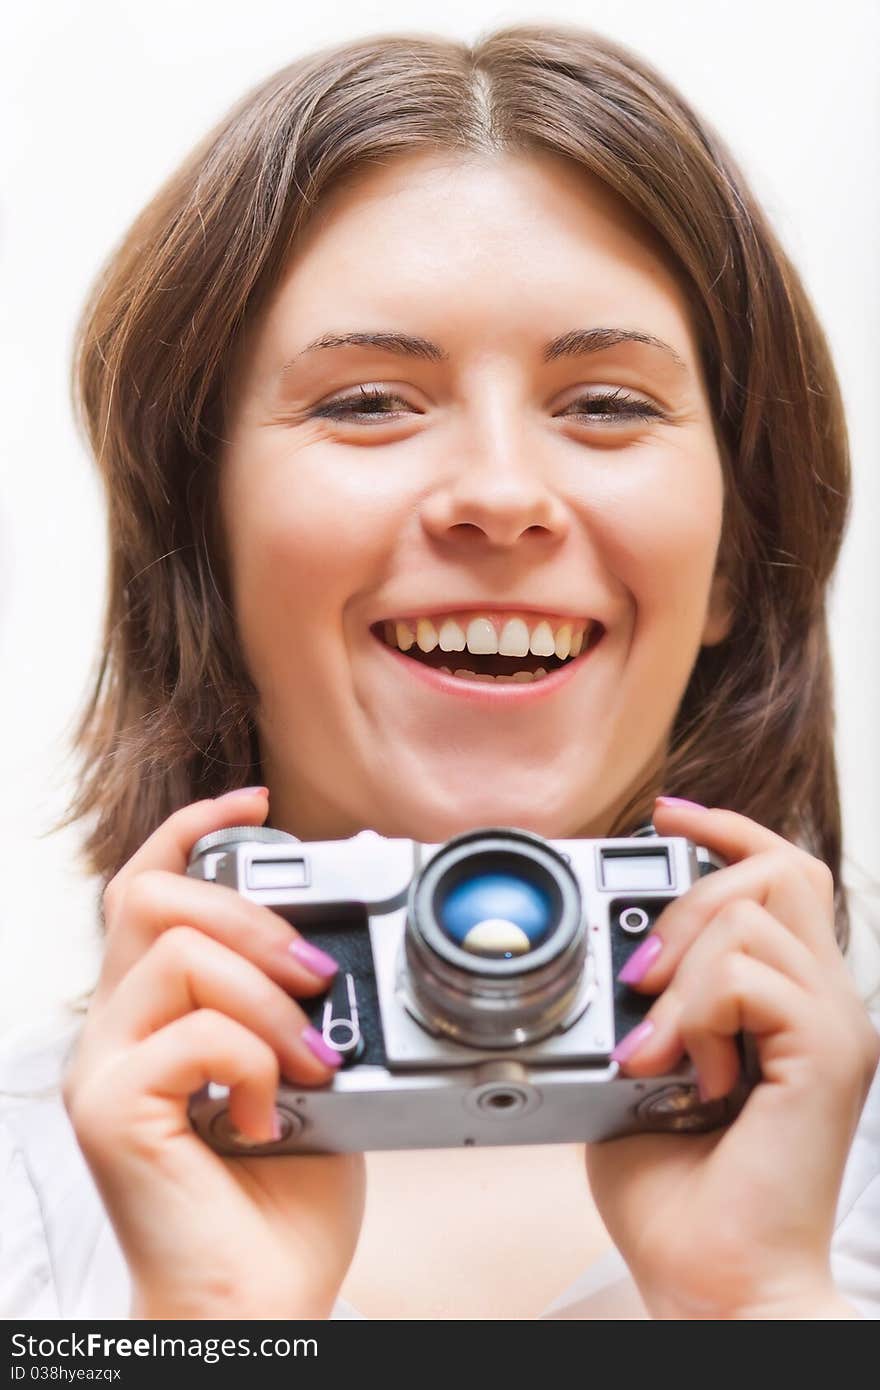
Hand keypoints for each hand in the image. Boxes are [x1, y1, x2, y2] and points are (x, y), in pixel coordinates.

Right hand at [63, 789, 364, 1318]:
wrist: (256, 1303)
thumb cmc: (280, 1201)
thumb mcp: (302, 1072)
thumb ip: (293, 1006)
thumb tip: (330, 940)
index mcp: (150, 1014)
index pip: (144, 887)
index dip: (193, 828)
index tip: (257, 802)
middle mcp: (110, 1031)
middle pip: (151, 897)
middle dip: (250, 915)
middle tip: (313, 976)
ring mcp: (101, 1068)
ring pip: (177, 954)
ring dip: (265, 999)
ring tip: (305, 1064)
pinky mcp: (108, 1110)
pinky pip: (191, 1034)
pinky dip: (252, 1063)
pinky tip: (265, 1119)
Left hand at [585, 799, 879, 1318]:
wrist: (715, 1283)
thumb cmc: (680, 1200)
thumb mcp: (639, 1075)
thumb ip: (643, 1009)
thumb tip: (612, 957)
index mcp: (790, 1002)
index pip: (784, 875)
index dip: (727, 829)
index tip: (666, 812)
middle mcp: (826, 1003)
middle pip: (779, 870)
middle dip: (687, 898)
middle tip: (639, 984)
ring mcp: (835, 1026)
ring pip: (753, 917)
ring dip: (679, 972)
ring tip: (655, 1048)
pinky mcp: (829, 1055)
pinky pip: (750, 974)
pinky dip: (694, 1010)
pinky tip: (682, 1068)